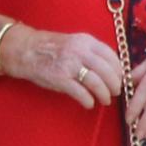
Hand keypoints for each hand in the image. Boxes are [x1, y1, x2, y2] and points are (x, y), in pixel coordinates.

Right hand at [2, 24, 126, 111]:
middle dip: (114, 85)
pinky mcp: (60, 79)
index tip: (119, 78)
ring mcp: (70, 65)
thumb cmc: (51, 48)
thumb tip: (112, 68)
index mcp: (85, 41)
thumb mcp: (74, 42)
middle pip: (107, 71)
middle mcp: (80, 51)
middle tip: (115, 92)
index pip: (111, 56)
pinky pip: (82, 93)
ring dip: (104, 95)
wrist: (26, 50)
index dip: (119, 70)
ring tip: (105, 100)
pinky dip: (89, 101)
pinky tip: (89, 103)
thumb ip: (91, 51)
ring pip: (97, 83)